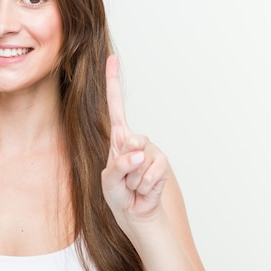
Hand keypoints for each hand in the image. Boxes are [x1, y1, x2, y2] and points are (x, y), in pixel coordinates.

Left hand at [101, 55, 170, 225]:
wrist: (135, 212)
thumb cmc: (118, 194)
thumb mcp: (108, 180)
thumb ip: (119, 165)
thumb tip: (138, 153)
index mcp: (117, 138)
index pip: (115, 105)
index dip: (113, 82)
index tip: (112, 59)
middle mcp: (133, 140)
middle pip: (129, 139)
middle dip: (123, 164)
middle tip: (123, 179)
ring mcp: (149, 150)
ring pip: (139, 160)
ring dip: (132, 179)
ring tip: (132, 185)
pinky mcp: (161, 162)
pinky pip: (151, 171)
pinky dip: (144, 185)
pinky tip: (143, 189)